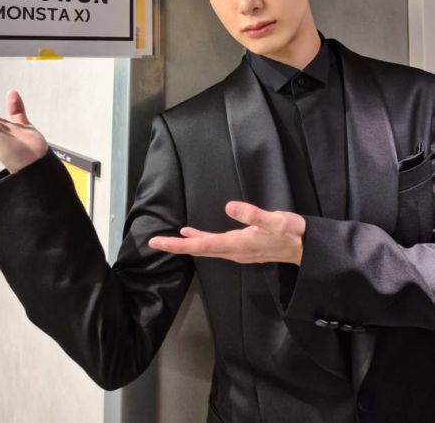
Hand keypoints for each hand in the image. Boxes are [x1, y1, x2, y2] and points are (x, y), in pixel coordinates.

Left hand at [149, 201, 305, 264]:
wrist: (305, 248)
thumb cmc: (290, 232)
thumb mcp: (275, 221)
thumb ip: (253, 215)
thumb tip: (229, 207)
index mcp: (237, 244)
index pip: (201, 246)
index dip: (178, 245)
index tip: (158, 243)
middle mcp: (233, 251)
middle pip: (198, 250)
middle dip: (175, 247)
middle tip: (153, 243)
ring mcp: (236, 251)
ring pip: (205, 249)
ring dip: (185, 245)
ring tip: (166, 240)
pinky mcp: (240, 247)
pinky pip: (213, 245)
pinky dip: (199, 240)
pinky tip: (191, 235)